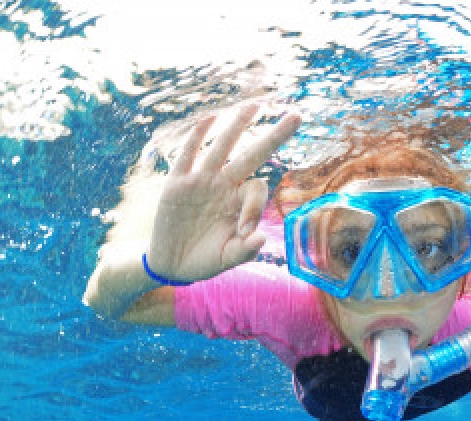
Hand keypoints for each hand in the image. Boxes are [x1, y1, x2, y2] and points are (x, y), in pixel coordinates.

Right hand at [147, 103, 300, 283]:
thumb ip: (246, 250)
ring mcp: (201, 181)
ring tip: (256, 105)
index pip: (257, 189)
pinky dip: (196, 138)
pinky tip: (209, 120)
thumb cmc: (207, 260)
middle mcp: (225, 186)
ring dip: (238, 125)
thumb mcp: (229, 258)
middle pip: (252, 154)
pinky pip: (187, 155)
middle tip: (297, 116)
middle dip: (274, 136)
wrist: (173, 264)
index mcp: (240, 203)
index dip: (255, 206)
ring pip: (223, 147)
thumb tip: (261, 238)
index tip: (244, 230)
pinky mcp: (177, 183)